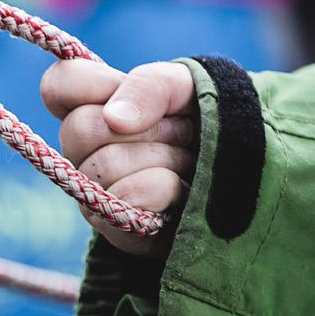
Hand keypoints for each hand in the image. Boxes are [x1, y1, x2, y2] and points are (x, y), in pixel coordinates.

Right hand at [40, 59, 197, 255]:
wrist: (254, 176)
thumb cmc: (215, 125)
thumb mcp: (189, 87)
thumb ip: (149, 85)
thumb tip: (114, 118)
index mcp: (96, 109)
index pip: (59, 86)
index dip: (87, 83)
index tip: (121, 88)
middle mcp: (85, 153)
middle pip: (80, 128)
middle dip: (148, 126)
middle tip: (183, 134)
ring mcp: (96, 196)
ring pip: (105, 165)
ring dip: (166, 158)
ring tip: (190, 165)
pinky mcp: (119, 231)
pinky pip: (128, 199)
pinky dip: (167, 188)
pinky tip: (183, 193)